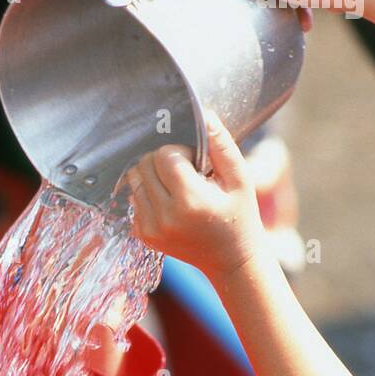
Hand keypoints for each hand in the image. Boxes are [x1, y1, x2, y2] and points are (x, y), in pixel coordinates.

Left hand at [127, 111, 267, 281]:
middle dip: (163, 160)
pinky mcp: (144, 236)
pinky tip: (170, 203)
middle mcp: (165, 217)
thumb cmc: (239, 216)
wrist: (231, 260)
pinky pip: (134, 200)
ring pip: (135, 181)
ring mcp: (151, 229)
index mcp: (190, 201)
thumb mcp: (240, 178)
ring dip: (153, 176)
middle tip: (186, 173)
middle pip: (144, 165)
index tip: (195, 163)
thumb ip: (222, 145)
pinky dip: (148, 195)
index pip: (164, 155)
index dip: (180, 151)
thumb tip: (204, 114)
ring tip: (178, 187)